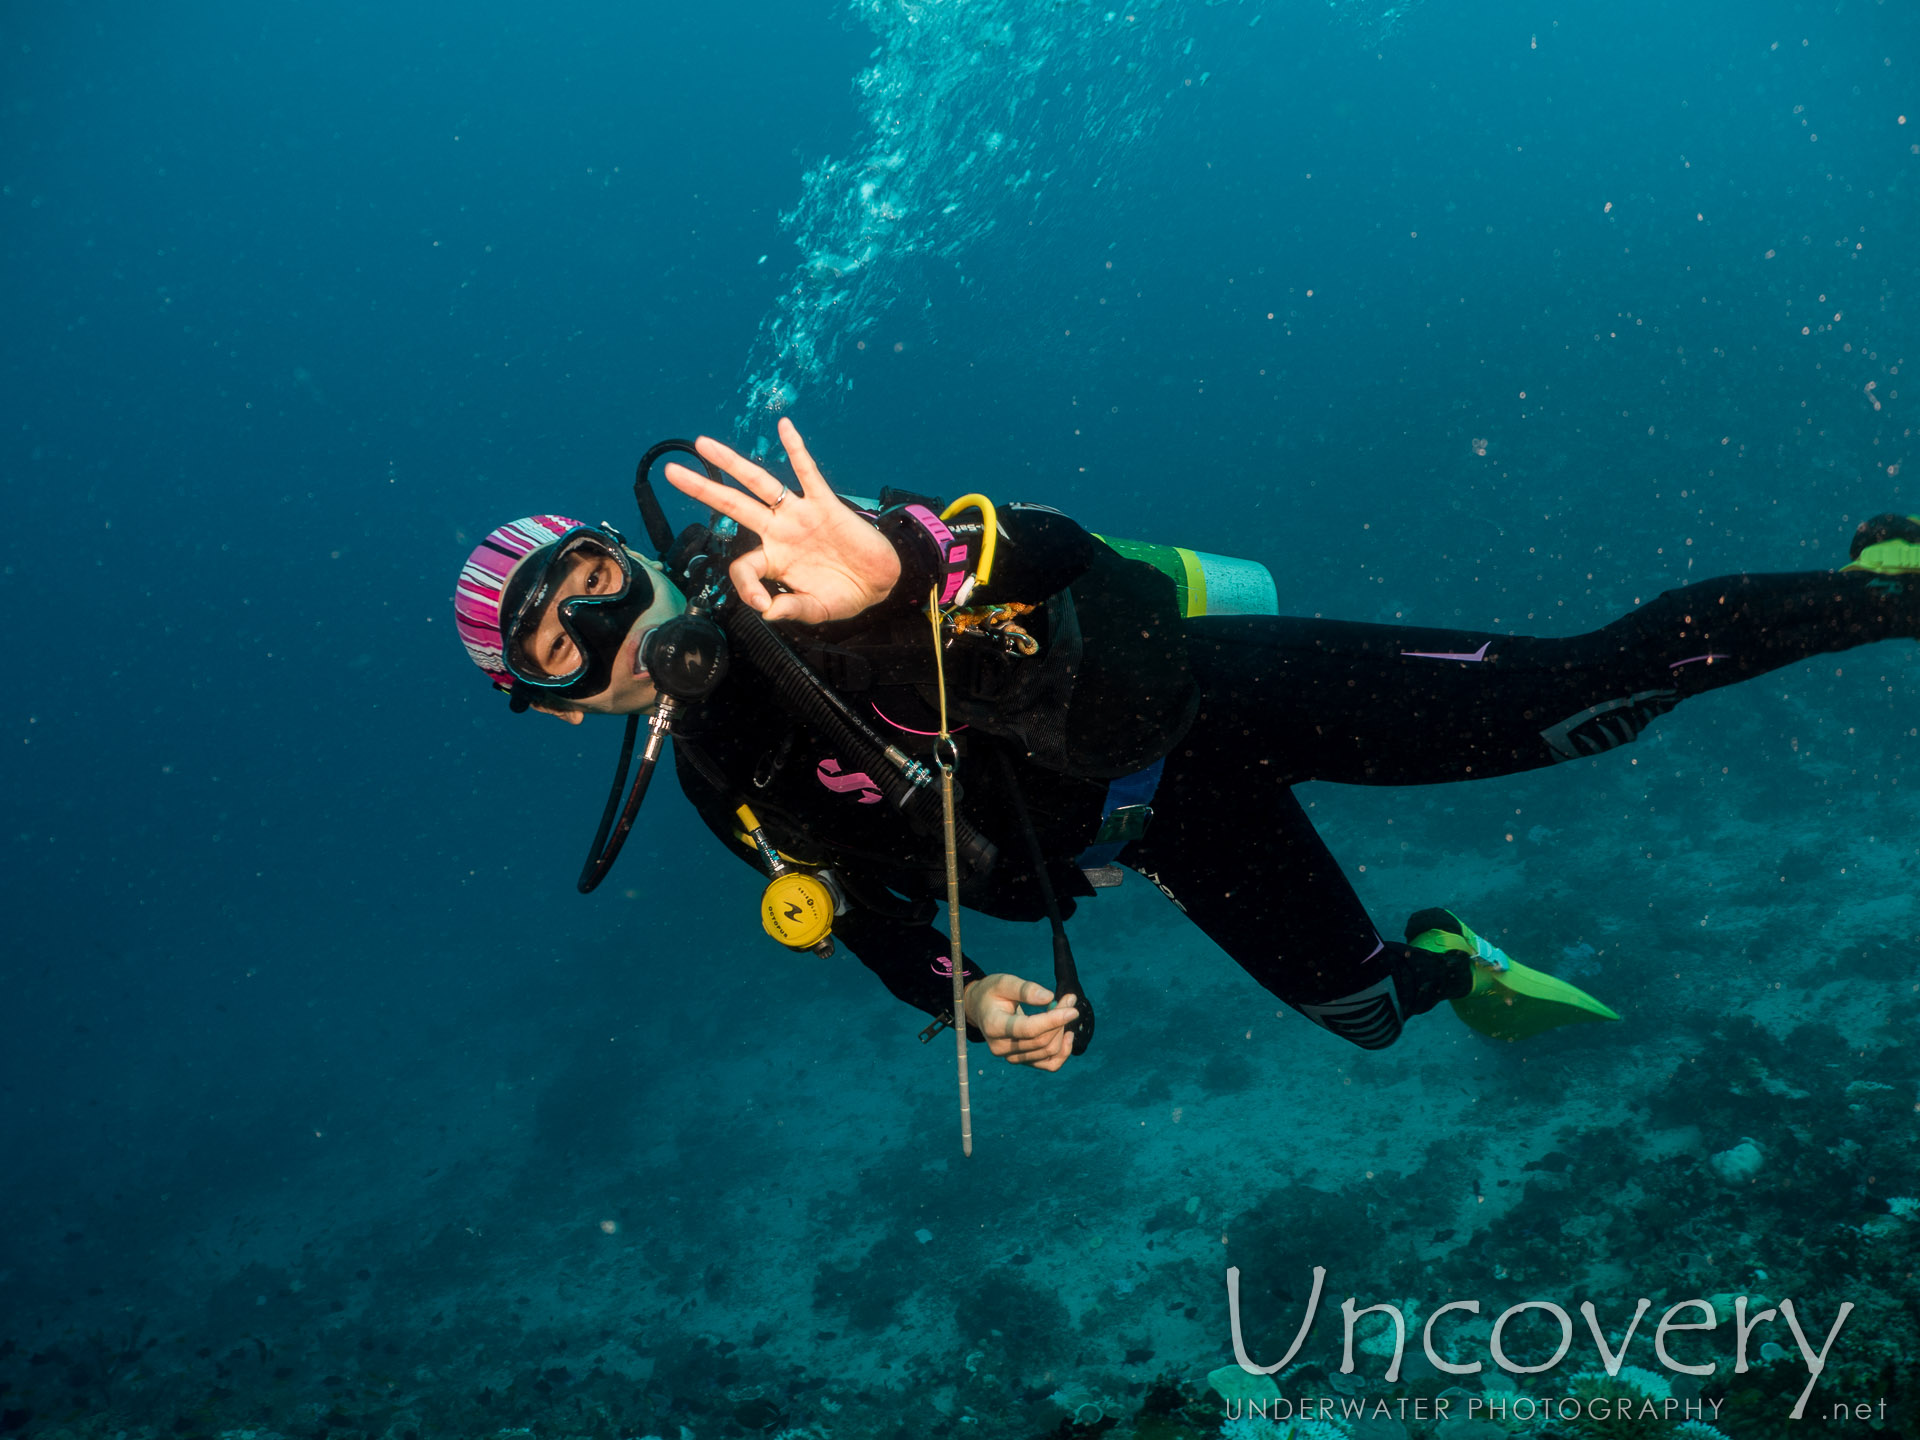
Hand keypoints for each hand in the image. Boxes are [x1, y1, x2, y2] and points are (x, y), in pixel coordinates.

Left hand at [662, 418, 902, 624]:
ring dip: (733, 463)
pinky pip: (807, 472)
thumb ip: (791, 609)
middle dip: (703, 488)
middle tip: (671, 473)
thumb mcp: (815, 609)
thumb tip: (765, 611)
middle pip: (733, 506)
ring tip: (703, 443)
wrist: (880, 582)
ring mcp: (799, 515)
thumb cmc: (844, 594)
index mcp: (772, 560)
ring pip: (760, 484)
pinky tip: (784, 426)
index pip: (743, 566)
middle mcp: (779, 531)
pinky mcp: (824, 504)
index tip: (762, 604)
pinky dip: (796, 449)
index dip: (746, 587)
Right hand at [963, 973, 1078, 1072]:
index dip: (1053, 1020)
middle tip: (1069, 999)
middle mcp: (1001, 1047)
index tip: (1072, 1010)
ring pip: (1048, 1051)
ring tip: (1064, 1010)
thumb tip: (1049, 997)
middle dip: (1060, 1020)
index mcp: (994, 1026)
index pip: (1029, 1029)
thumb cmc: (992, 993)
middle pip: (1041, 1041)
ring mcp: (1011, 1057)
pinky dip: (1063, 1052)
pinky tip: (1067, 1035)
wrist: (980, 1009)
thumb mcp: (1004, 982)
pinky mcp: (1022, 1061)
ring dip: (1062, 1030)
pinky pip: (1049, 1065)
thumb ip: (1025, 990)